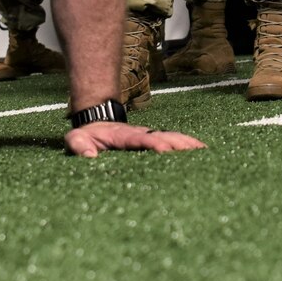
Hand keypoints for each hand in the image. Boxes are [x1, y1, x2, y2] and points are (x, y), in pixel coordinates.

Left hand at [64, 121, 205, 158]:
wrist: (96, 124)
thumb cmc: (87, 136)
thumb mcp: (75, 139)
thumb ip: (78, 145)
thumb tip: (89, 156)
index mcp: (123, 135)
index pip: (140, 139)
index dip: (152, 143)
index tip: (164, 150)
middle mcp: (141, 134)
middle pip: (163, 136)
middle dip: (179, 142)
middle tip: (196, 150)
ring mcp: (149, 137)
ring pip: (172, 138)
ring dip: (188, 144)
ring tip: (206, 152)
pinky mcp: (154, 143)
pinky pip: (173, 143)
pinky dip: (188, 147)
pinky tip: (203, 154)